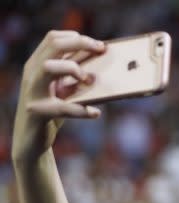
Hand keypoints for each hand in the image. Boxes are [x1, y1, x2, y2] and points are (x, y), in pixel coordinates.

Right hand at [12, 30, 104, 163]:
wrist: (31, 141)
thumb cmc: (52, 113)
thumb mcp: (63, 92)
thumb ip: (74, 80)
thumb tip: (99, 71)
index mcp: (37, 65)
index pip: (53, 39)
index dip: (78, 38)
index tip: (99, 45)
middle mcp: (31, 73)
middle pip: (53, 45)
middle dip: (80, 44)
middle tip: (100, 50)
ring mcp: (32, 92)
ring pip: (49, 67)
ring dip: (72, 69)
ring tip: (88, 80)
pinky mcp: (37, 112)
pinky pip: (62, 108)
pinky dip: (82, 110)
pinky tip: (95, 113)